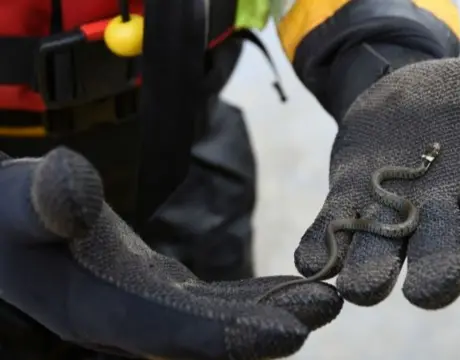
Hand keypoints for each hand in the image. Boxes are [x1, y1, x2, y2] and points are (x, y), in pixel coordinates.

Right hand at [0, 148, 341, 359]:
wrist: (5, 229)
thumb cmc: (8, 214)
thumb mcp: (17, 199)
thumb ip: (42, 199)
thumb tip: (70, 183)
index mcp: (98, 311)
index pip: (175, 334)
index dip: (233, 336)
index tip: (293, 332)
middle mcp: (131, 321)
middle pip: (213, 332)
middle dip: (272, 323)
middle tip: (331, 304)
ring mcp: (148, 309)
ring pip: (221, 317)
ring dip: (273, 309)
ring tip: (326, 295)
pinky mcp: (159, 291)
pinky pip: (215, 300)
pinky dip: (254, 294)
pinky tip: (289, 286)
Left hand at [295, 33, 459, 308]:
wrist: (402, 100)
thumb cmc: (457, 99)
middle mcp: (439, 213)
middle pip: (444, 257)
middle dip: (437, 276)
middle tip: (427, 292)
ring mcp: (388, 212)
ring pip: (383, 256)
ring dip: (371, 274)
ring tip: (357, 288)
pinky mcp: (345, 201)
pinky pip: (332, 231)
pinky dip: (320, 249)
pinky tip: (309, 261)